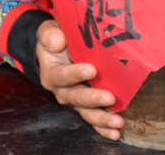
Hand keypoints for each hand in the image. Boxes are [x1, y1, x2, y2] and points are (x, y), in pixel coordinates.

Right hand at [36, 20, 124, 139]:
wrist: (55, 49)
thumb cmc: (55, 39)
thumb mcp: (47, 32)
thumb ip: (49, 35)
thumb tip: (58, 41)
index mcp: (51, 73)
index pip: (62, 75)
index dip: (75, 74)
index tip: (92, 70)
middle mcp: (61, 91)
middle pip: (75, 98)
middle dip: (92, 99)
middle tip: (109, 98)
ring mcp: (74, 100)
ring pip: (86, 112)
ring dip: (101, 118)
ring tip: (117, 123)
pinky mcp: (85, 105)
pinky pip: (93, 118)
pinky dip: (103, 127)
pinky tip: (115, 132)